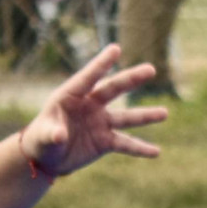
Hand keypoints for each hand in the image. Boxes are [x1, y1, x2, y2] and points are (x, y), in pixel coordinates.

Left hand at [19, 45, 167, 179]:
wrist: (47, 158)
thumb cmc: (40, 140)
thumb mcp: (43, 136)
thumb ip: (51, 133)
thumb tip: (59, 135)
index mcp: (70, 96)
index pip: (88, 77)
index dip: (101, 64)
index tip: (116, 49)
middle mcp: (89, 105)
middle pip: (113, 89)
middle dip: (131, 80)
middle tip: (151, 70)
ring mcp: (100, 122)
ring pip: (126, 117)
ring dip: (146, 116)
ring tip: (165, 113)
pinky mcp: (105, 141)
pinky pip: (126, 144)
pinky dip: (140, 148)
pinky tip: (156, 152)